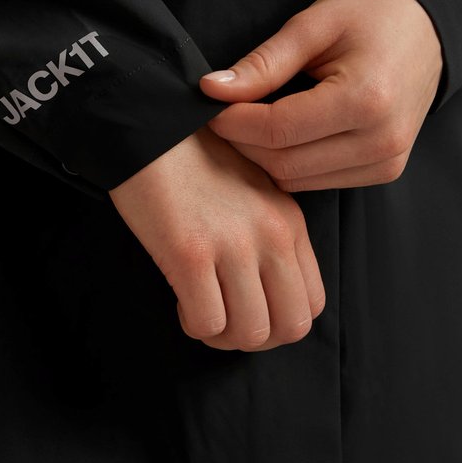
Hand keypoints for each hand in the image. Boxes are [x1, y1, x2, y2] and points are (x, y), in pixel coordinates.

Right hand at [108, 124, 324, 351]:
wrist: (148, 125)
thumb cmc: (191, 159)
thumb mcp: (250, 190)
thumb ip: (266, 234)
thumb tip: (260, 290)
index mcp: (289, 221)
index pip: (312, 301)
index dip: (279, 321)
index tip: (246, 308)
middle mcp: (271, 235)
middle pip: (290, 327)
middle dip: (255, 337)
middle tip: (224, 321)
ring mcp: (233, 245)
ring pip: (250, 333)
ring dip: (222, 336)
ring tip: (199, 311)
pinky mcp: (190, 252)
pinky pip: (207, 322)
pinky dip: (193, 323)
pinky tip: (179, 300)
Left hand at [198, 0, 443, 191]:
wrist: (428, 23)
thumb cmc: (373, 13)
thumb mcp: (313, 25)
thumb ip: (263, 63)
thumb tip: (212, 89)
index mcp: (366, 100)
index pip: (277, 130)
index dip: (233, 121)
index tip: (209, 103)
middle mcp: (382, 141)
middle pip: (284, 163)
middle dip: (243, 141)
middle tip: (222, 112)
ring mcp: (387, 161)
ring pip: (296, 180)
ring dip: (263, 156)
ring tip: (249, 120)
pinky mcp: (385, 169)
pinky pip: (318, 181)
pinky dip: (290, 162)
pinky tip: (280, 133)